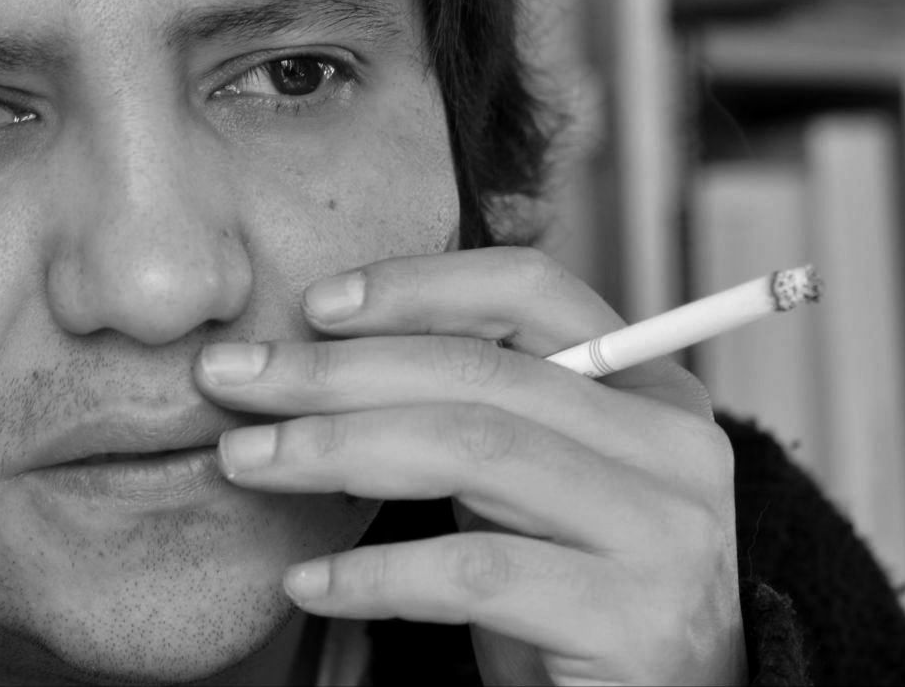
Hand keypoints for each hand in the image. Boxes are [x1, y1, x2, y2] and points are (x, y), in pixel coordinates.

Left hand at [194, 247, 746, 685]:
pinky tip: (309, 579)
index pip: (531, 291)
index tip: (313, 305)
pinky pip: (476, 572)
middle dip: (337, 371)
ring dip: (337, 449)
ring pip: (475, 451)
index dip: (419, 284)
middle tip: (232, 379)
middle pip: (481, 373)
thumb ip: (471, 407)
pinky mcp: (632, 620)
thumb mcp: (528, 479)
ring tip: (246, 462)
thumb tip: (316, 345)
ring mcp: (662, 532)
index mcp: (647, 387)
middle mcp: (672, 445)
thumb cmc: (569, 588)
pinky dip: (376, 572)